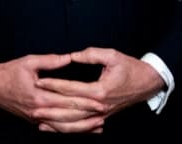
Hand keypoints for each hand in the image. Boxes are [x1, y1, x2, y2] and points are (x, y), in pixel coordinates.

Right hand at [0, 54, 105, 131]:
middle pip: (68, 117)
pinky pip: (54, 128)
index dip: (85, 102)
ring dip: (81, 128)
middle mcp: (39, 111)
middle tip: (104, 114)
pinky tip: (80, 129)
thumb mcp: (29, 61)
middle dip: (87, 117)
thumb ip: (51, 61)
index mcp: (39, 96)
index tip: (100, 101)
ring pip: (62, 127)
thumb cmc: (9, 72)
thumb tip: (69, 57)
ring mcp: (36, 118)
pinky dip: (68, 130)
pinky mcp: (34, 120)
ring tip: (98, 126)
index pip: (68, 101)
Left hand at [35, 48, 164, 132]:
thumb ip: (91, 55)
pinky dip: (68, 128)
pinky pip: (83, 125)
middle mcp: (99, 106)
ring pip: (75, 122)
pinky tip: (55, 127)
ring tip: (39, 120)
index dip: (54, 85)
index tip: (39, 81)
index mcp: (100, 90)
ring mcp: (102, 114)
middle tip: (32, 106)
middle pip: (70, 110)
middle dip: (50, 108)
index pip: (71, 89)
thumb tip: (73, 55)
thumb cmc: (131, 68)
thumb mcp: (112, 55)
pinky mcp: (103, 117)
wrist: (149, 83)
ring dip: (56, 122)